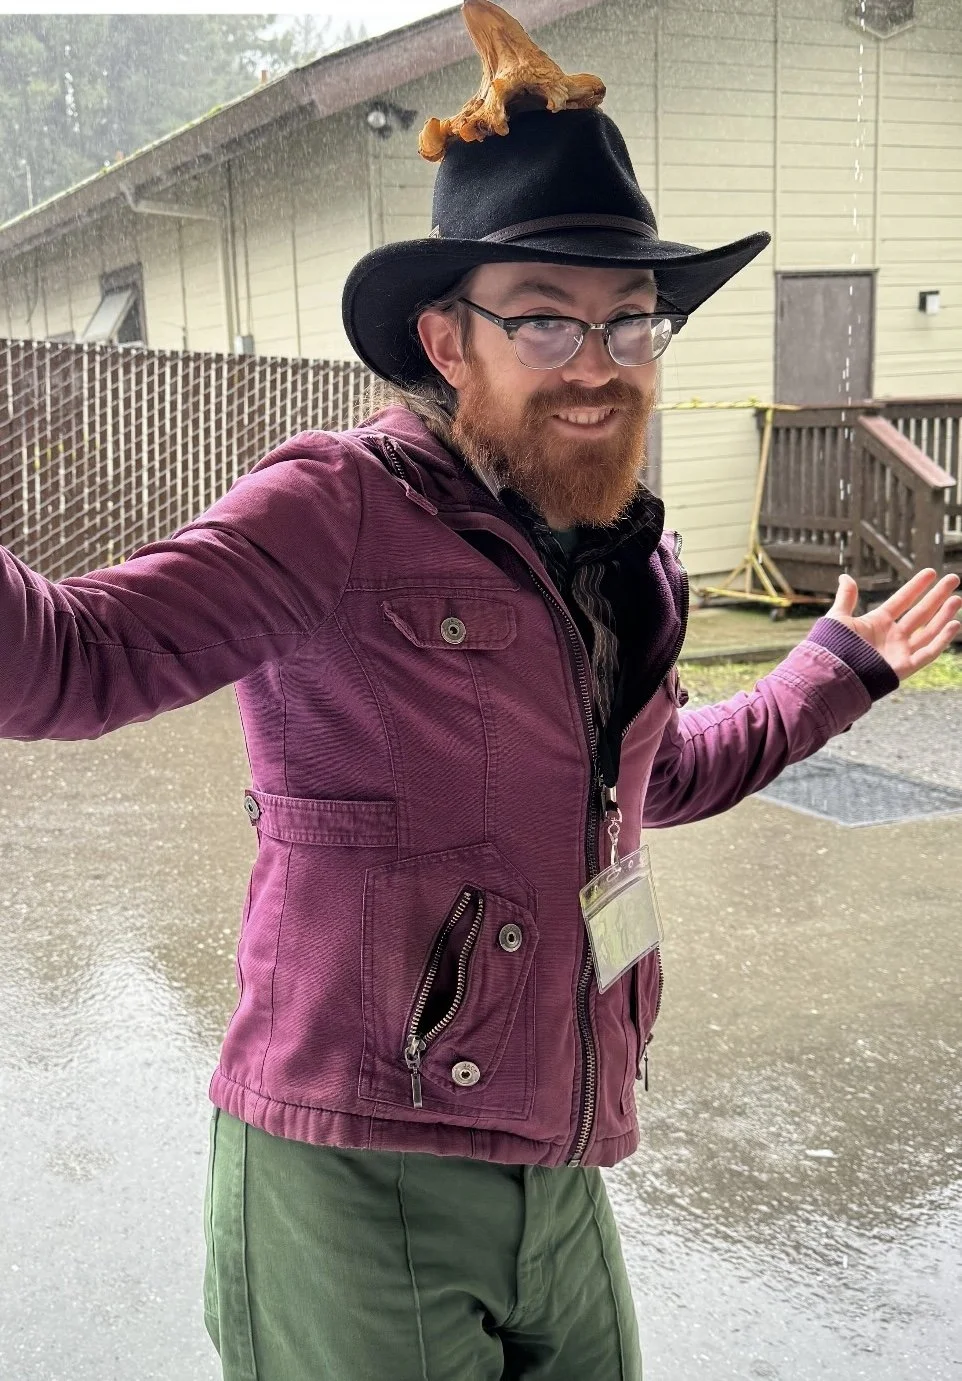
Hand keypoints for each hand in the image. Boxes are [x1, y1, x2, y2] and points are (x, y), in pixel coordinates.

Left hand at [827, 569, 961, 681]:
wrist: (832, 674)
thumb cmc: (832, 648)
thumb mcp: (838, 618)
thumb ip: (846, 598)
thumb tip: (845, 577)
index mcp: (877, 623)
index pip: (902, 601)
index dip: (916, 587)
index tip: (930, 572)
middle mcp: (892, 636)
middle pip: (920, 613)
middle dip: (937, 596)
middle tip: (953, 579)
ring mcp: (900, 651)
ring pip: (928, 630)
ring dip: (943, 615)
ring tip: (957, 598)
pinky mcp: (905, 667)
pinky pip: (928, 652)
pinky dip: (942, 639)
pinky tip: (954, 624)